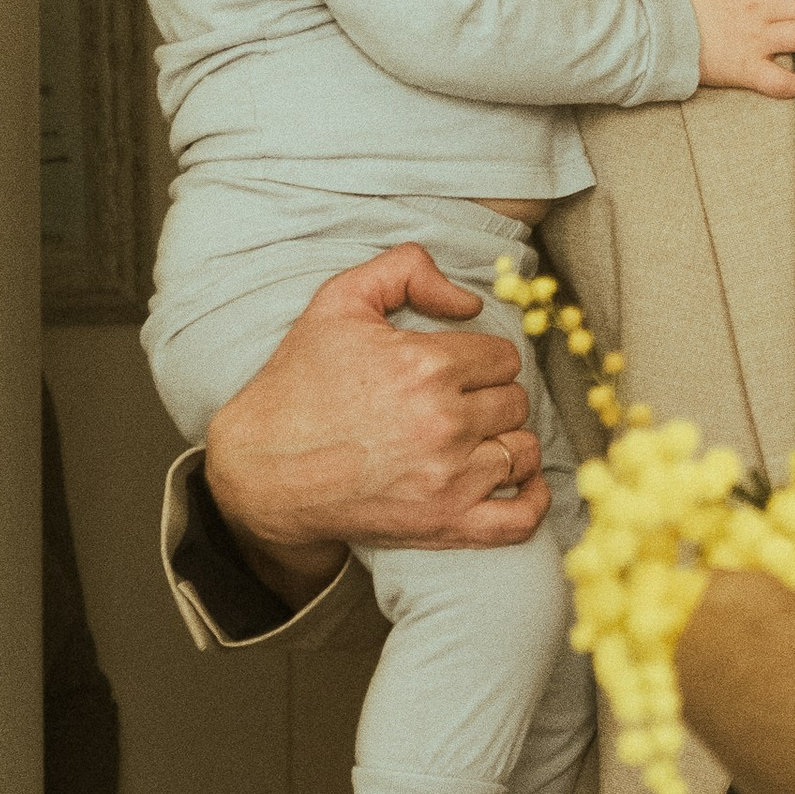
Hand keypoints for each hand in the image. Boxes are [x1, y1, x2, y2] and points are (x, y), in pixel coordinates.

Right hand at [202, 245, 547, 581]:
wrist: (262, 468)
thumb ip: (407, 270)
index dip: (483, 360)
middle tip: (456, 403)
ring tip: (474, 438)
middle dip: (491, 397)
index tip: (457, 369)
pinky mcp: (447, 523)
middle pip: (515, 402)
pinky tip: (523, 481)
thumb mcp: (338, 301)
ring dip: (506, 442)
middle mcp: (444, 422)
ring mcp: (449, 478)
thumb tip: (469, 300)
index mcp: (426, 366)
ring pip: (523, 451)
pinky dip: (532, 500)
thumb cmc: (298, 383)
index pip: (504, 358)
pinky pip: (520, 517)